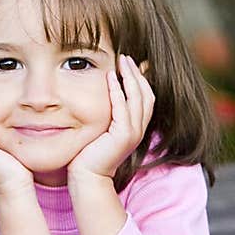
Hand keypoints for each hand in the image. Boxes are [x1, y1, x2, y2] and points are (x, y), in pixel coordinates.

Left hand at [67, 54, 154, 184]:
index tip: (130, 63)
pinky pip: (122, 107)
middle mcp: (138, 129)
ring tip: (121, 61)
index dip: (140, 79)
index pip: (146, 98)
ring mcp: (132, 133)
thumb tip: (103, 96)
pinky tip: (110, 76)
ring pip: (137, 97)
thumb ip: (108, 114)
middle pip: (146, 94)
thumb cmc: (90, 154)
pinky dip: (118, 90)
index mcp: (136, 128)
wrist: (88, 177)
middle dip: (137, 73)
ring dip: (130, 77)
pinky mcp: (123, 135)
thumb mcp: (103, 129)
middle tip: (126, 57)